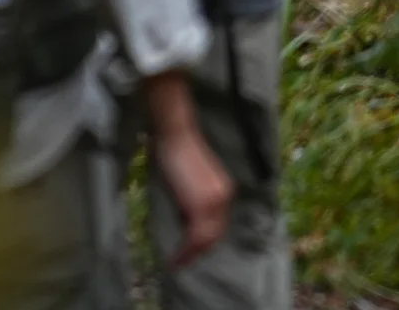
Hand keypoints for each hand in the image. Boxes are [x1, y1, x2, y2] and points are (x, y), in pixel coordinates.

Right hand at [154, 120, 233, 264]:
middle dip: (199, 251)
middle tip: (183, 261)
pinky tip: (175, 259)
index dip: (205, 240)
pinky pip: (195, 238)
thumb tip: (186, 220)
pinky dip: (185, 252)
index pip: (218, 224)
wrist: (176, 134)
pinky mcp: (200, 206)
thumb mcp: (191, 181)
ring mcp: (214, 202)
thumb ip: (194, 199)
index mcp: (224, 190)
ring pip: (206, 240)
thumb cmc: (178, 152)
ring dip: (191, 255)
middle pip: (214, 235)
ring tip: (177, 263)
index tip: (192, 250)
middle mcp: (224, 197)